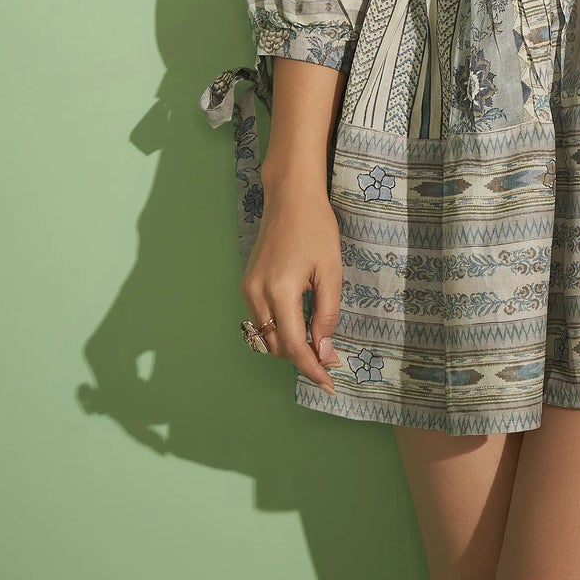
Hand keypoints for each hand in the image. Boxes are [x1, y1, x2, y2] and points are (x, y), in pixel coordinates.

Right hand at [241, 178, 344, 390]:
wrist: (290, 196)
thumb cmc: (317, 228)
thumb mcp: (331, 271)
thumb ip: (327, 314)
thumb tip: (323, 351)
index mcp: (280, 291)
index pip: (292, 344)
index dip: (311, 368)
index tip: (330, 383)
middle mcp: (257, 293)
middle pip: (275, 345)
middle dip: (301, 358)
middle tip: (329, 360)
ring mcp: (248, 288)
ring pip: (265, 335)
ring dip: (289, 345)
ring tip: (316, 345)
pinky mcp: (247, 282)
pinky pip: (261, 318)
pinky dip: (279, 329)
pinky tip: (299, 324)